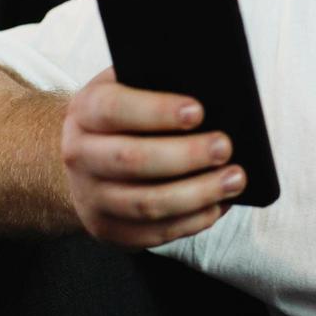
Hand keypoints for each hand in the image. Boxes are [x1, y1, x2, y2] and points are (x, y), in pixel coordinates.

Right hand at [61, 67, 243, 248]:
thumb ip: (156, 82)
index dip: (156, 110)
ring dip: (196, 194)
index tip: (197, 111)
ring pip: (146, 203)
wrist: (87, 158)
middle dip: (186, 155)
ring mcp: (91, 197)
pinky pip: (154, 233)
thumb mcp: (128, 86)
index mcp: (84, 111)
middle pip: (132, 160)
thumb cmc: (125, 115)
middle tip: (225, 146)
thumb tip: (211, 88)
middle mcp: (80, 155)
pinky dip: (192, 221)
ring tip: (234, 179)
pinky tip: (219, 204)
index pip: (114, 109)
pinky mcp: (109, 229)